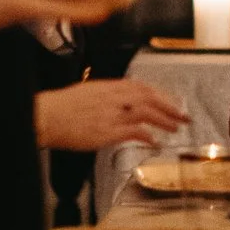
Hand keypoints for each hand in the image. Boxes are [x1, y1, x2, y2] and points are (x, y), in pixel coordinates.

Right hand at [36, 79, 188, 149]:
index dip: (160, 94)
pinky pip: (135, 133)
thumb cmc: (62, 107)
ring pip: (147, 113)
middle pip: (150, 98)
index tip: (171, 100)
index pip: (142, 87)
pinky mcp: (108, 131)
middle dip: (170, 106)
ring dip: (165, 120)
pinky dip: (148, 137)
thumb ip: (107, 95)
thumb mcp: (88, 92)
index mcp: (108, 86)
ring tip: (176, 127)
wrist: (46, 115)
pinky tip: (155, 142)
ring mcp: (112, 114)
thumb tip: (121, 101)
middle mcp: (114, 97)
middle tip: (183, 114)